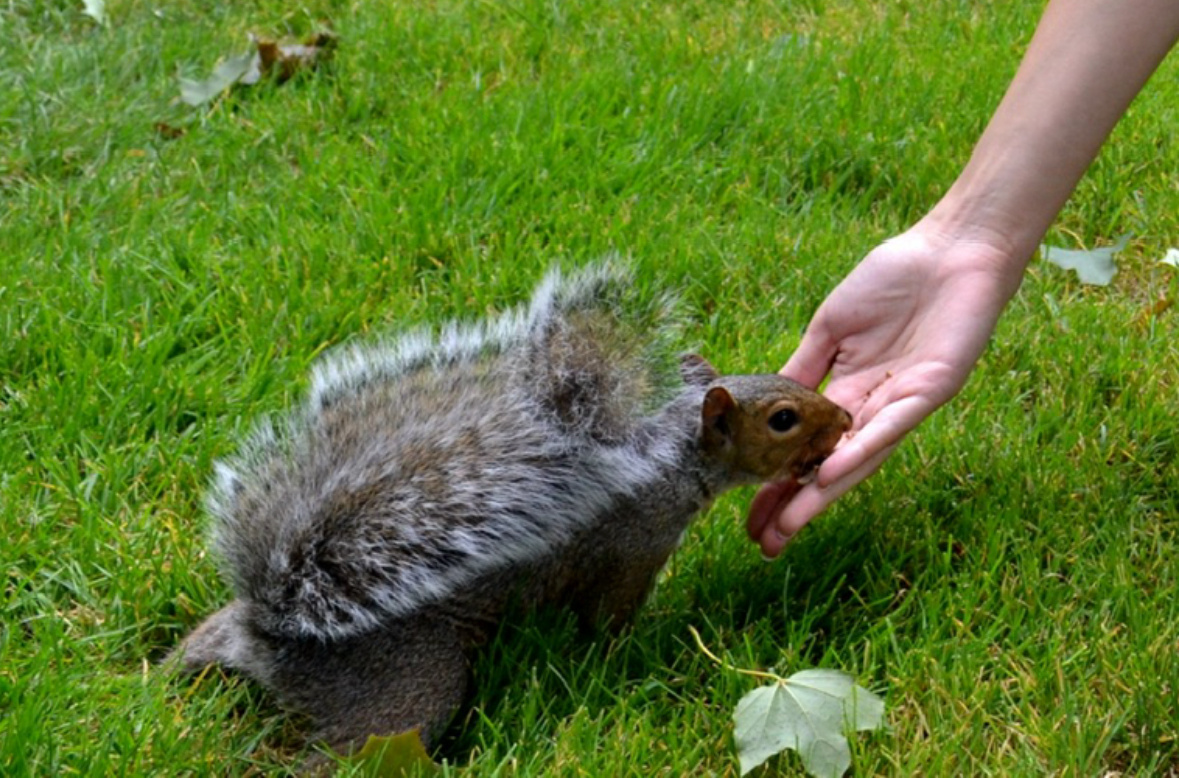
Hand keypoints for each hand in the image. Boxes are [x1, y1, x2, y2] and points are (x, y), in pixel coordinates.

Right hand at [749, 226, 1022, 556]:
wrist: (952, 248)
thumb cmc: (893, 279)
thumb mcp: (831, 328)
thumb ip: (803, 369)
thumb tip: (763, 402)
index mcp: (848, 394)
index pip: (808, 450)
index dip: (779, 483)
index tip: (750, 516)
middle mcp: (875, 409)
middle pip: (831, 469)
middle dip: (798, 507)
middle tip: (765, 545)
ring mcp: (903, 404)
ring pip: (858, 460)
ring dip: (823, 495)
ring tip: (790, 526)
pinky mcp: (932, 389)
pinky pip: (889, 427)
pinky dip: (861, 451)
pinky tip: (831, 475)